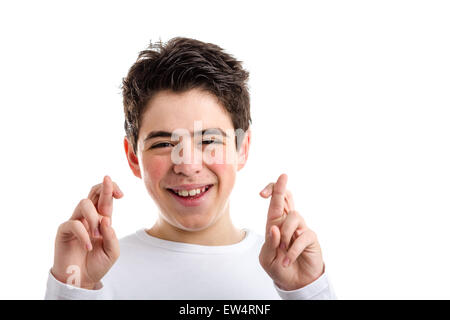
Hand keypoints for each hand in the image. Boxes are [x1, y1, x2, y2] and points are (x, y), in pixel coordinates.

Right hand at [51, 176, 122, 288]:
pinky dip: (84, 235)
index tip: (121, 194)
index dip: (111, 189)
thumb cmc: (96, 264)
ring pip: (84, 203)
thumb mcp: (112, 252)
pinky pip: (73, 223)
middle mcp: (88, 217)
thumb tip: (105, 219)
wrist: (81, 280)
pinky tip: (88, 246)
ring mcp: (75, 222)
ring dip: (94, 217)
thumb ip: (111, 236)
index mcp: (102, 219)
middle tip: (113, 191)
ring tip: (97, 235)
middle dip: (103, 187)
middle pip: (93, 192)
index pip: (105, 198)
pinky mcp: (64, 231)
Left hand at [258, 174, 324, 290]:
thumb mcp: (267, 258)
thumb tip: (275, 229)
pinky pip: (302, 236)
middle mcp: (288, 222)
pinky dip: (292, 250)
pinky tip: (288, 260)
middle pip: (287, 197)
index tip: (262, 192)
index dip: (271, 191)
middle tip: (282, 177)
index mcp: (274, 224)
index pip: (274, 202)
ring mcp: (300, 228)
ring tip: (281, 251)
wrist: (295, 283)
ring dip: (285, 234)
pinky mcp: (310, 237)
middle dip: (281, 187)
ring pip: (293, 216)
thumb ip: (269, 244)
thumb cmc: (279, 267)